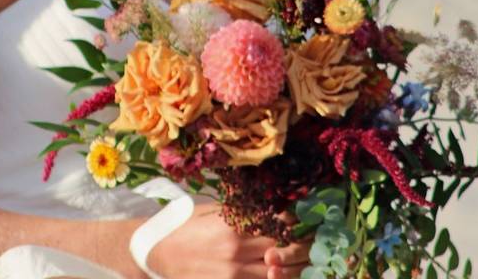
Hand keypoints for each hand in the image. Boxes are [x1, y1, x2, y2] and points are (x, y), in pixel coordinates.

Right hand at [147, 204, 310, 278]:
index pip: (279, 226)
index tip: (309, 220)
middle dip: (305, 246)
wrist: (161, 253)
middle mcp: (238, 252)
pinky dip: (277, 278)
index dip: (298, 224)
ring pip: (280, 273)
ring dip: (297, 266)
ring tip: (308, 259)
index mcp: (234, 228)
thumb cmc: (187, 227)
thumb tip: (273, 205)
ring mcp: (235, 274)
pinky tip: (282, 271)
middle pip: (286, 252)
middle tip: (316, 240)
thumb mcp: (213, 211)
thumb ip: (242, 211)